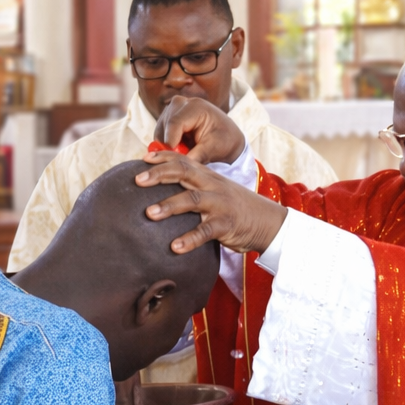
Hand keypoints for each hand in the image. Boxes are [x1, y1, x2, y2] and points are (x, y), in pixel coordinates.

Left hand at [135, 154, 286, 253]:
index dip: (163, 157)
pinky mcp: (226, 225)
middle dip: (159, 175)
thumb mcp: (216, 190)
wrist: (267, 221)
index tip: (142, 158)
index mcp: (208, 176)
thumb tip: (164, 188)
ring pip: (191, 200)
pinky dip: (190, 239)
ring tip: (149, 213)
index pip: (183, 160)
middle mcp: (212, 186)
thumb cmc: (234, 207)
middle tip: (137, 180)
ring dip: (169, 206)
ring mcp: (219, 205)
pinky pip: (205, 232)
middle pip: (183, 173)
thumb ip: (194, 187)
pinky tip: (174, 247)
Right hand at [154, 95, 245, 164]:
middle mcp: (180, 103)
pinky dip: (167, 146)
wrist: (226, 137)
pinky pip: (159, 137)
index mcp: (195, 106)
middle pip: (164, 127)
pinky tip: (182, 150)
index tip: (172, 160)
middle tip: (182, 160)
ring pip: (159, 133)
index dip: (170, 143)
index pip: (174, 123)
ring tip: (186, 153)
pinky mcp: (166, 119)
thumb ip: (197, 156)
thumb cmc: (224, 141)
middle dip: (169, 147)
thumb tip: (179, 166)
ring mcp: (171, 110)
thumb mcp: (214, 149)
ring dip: (168, 147)